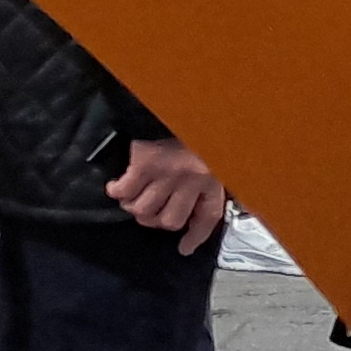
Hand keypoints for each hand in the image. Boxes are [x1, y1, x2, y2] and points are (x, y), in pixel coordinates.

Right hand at [106, 139, 224, 254]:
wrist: (180, 102)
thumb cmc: (198, 133)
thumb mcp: (218, 157)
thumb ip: (219, 183)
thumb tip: (233, 208)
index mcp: (214, 178)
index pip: (208, 217)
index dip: (195, 236)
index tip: (184, 248)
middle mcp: (192, 180)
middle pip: (168, 221)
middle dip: (156, 221)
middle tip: (152, 210)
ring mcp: (167, 173)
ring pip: (143, 210)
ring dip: (135, 207)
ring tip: (135, 197)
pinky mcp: (144, 164)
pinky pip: (124, 192)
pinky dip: (117, 192)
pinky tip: (118, 186)